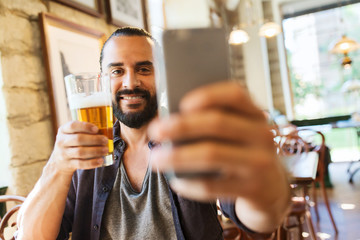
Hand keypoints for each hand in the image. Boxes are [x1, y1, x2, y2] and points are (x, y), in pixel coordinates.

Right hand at [48, 121, 108, 174]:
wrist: (59, 161)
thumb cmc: (71, 143)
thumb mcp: (72, 134)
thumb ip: (84, 130)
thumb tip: (105, 130)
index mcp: (63, 130)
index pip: (73, 126)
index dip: (85, 126)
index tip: (96, 129)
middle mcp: (61, 141)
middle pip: (78, 139)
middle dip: (94, 139)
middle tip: (105, 140)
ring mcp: (63, 154)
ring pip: (80, 152)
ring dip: (95, 151)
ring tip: (105, 150)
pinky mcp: (68, 164)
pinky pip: (81, 164)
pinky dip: (92, 162)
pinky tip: (100, 160)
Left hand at [148, 81, 283, 200]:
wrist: (270, 186)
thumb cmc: (240, 150)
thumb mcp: (236, 132)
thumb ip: (212, 123)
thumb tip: (170, 122)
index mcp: (254, 114)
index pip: (235, 94)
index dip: (207, 96)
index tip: (181, 103)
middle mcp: (261, 134)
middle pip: (218, 123)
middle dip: (181, 126)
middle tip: (155, 131)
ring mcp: (259, 162)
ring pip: (212, 154)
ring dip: (178, 156)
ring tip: (155, 159)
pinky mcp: (252, 188)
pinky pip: (212, 186)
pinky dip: (189, 184)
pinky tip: (175, 182)